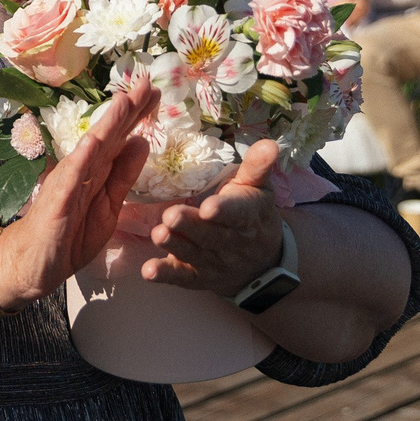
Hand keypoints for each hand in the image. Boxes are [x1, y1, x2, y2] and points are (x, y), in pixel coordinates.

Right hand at [0, 81, 157, 306]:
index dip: (137, 115)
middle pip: (109, 134)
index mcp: (98, 170)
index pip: (120, 137)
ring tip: (124, 101)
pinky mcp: (57, 200)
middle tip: (148, 82)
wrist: (34, 264)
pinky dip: (83, 158)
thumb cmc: (70, 235)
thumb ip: (124, 176)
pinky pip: (71, 178)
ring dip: (107, 124)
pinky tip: (94, 141)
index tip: (156, 92)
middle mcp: (83, 168)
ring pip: (92, 148)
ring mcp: (68, 181)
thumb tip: (142, 141)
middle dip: (128, 109)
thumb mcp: (108, 206)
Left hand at [143, 139, 288, 294]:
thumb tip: (270, 143)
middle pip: (210, 235)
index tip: (209, 207)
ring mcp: (212, 261)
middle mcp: (230, 242)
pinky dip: (165, 275)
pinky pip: (181, 277)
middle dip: (190, 226)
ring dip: (175, 246)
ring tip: (158, 234)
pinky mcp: (196, 276)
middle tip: (171, 216)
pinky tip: (149, 272)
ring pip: (193, 254)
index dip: (224, 211)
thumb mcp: (258, 188)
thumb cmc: (253, 213)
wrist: (260, 261)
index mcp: (247, 216)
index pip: (238, 213)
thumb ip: (257, 166)